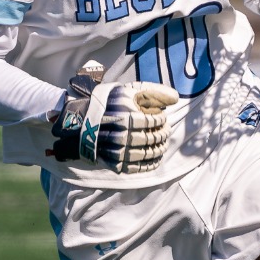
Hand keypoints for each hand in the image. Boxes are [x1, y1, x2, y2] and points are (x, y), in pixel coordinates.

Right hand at [49, 63, 178, 173]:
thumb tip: (176, 97)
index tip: (162, 117)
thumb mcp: (128, 91)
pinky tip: (156, 159)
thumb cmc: (109, 103)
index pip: (154, 121)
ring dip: (159, 149)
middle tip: (165, 130)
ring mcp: (118, 150)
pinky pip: (137, 167)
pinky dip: (150, 164)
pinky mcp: (115, 162)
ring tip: (162, 144)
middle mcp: (123, 135)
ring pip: (147, 153)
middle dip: (162, 134)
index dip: (161, 119)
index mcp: (127, 117)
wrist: (83, 122)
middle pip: (152, 138)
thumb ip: (153, 91)